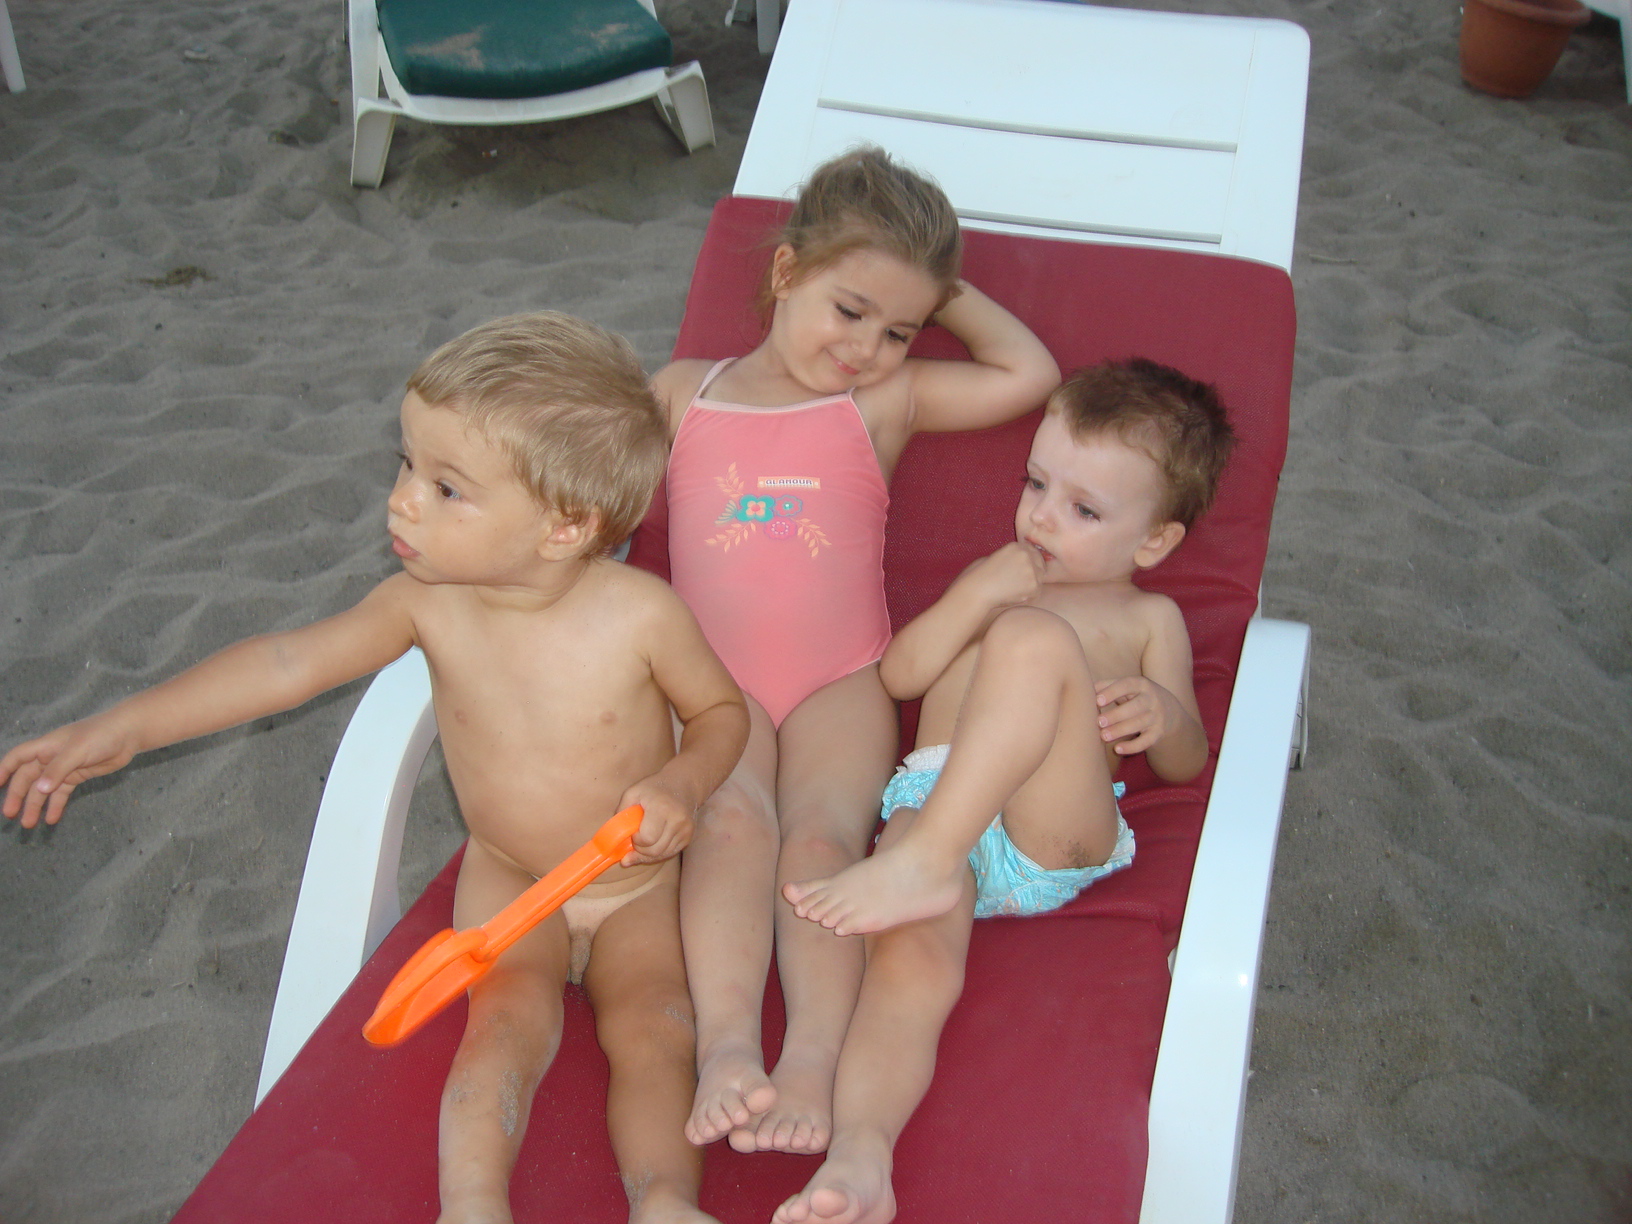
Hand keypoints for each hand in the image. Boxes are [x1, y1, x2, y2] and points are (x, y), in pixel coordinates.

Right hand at [0, 714, 141, 828]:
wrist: (128, 734)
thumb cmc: (101, 735)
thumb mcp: (77, 751)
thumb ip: (58, 769)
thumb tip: (39, 789)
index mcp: (46, 746)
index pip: (17, 757)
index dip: (3, 770)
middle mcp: (51, 757)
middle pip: (27, 778)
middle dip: (18, 796)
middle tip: (10, 815)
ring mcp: (64, 767)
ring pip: (44, 789)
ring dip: (35, 806)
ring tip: (28, 824)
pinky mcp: (77, 775)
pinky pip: (62, 793)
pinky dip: (56, 805)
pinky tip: (51, 819)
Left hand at [616, 776, 694, 865]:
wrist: (683, 784)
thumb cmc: (653, 788)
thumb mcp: (633, 793)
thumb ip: (622, 815)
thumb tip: (615, 842)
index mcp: (661, 808)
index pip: (647, 838)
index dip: (636, 840)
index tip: (633, 832)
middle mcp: (677, 821)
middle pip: (654, 851)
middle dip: (640, 850)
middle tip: (635, 839)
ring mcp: (686, 830)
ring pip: (662, 855)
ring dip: (648, 854)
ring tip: (643, 841)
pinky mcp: (689, 837)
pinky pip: (670, 853)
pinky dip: (658, 853)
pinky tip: (653, 843)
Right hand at [964, 542, 1044, 612]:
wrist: (977, 590)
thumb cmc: (979, 576)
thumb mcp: (996, 558)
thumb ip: (1012, 558)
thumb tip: (1024, 566)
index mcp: (1016, 546)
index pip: (1033, 552)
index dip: (1030, 562)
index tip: (1024, 571)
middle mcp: (1026, 554)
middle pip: (1040, 564)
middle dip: (1034, 573)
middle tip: (1020, 584)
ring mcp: (1031, 569)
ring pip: (1040, 579)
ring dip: (1031, 586)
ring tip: (1014, 591)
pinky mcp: (1033, 584)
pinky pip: (1036, 592)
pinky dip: (1028, 597)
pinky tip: (1014, 596)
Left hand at [1094, 676, 1184, 755]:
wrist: (1170, 710)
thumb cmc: (1137, 696)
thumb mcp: (1128, 687)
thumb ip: (1108, 686)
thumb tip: (1086, 688)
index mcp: (1141, 684)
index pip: (1127, 685)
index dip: (1112, 692)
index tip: (1097, 701)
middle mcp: (1151, 699)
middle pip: (1135, 707)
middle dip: (1117, 715)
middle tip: (1099, 722)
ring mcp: (1157, 716)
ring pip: (1139, 724)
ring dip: (1120, 730)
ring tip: (1103, 736)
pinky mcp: (1158, 733)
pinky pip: (1146, 741)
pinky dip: (1132, 747)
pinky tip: (1118, 749)